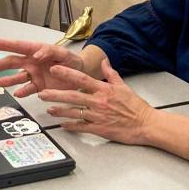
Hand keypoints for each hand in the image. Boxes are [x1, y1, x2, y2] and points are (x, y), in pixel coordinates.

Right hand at [0, 38, 85, 97]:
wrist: (82, 75)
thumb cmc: (72, 61)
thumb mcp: (64, 54)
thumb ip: (50, 52)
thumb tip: (36, 54)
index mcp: (37, 51)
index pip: (18, 46)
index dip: (4, 44)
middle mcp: (32, 62)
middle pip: (12, 62)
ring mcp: (34, 75)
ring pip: (17, 77)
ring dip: (7, 79)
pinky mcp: (39, 86)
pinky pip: (28, 89)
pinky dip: (22, 91)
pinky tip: (17, 94)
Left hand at [38, 59, 153, 144]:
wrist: (146, 124)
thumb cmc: (136, 106)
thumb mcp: (123, 86)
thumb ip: (111, 73)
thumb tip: (103, 61)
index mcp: (104, 89)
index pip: (81, 79)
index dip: (66, 74)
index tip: (54, 70)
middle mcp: (99, 102)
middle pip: (73, 96)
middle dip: (56, 94)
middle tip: (42, 92)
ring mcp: (98, 116)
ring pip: (74, 112)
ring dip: (60, 110)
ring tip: (49, 109)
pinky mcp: (99, 129)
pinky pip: (82, 127)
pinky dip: (71, 126)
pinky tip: (63, 125)